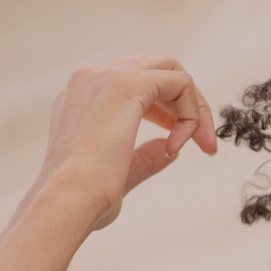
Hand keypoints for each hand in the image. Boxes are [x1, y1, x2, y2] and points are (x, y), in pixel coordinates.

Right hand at [38, 55, 216, 230]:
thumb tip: (169, 149)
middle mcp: (91, 79)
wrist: (67, 201)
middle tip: (204, 142)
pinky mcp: (126, 83)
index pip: (135, 83)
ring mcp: (106, 76)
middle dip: (186, 104)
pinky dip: (192, 113)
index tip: (177, 146)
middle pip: (156, 69)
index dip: (165, 110)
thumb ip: (144, 156)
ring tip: (203, 144)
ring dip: (195, 108)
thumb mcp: (119, 172)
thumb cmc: (85, 198)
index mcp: (82, 98)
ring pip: (171, 71)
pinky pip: (180, 83)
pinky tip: (178, 146)